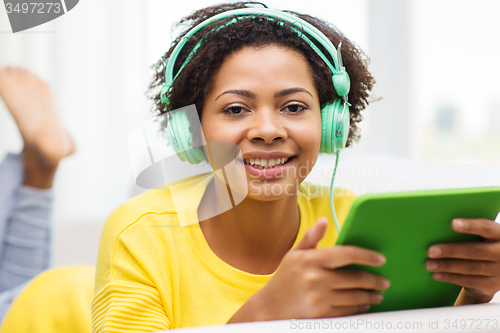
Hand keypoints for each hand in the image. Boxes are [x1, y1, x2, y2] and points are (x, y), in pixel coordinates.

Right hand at [251, 217, 389, 319]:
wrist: (270, 307)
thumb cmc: (283, 279)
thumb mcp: (294, 255)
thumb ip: (311, 237)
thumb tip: (324, 220)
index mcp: (310, 259)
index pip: (347, 254)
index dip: (367, 256)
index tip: (380, 259)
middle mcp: (316, 278)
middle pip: (356, 278)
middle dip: (374, 280)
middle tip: (384, 281)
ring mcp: (319, 298)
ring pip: (355, 296)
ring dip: (370, 295)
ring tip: (377, 293)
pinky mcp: (322, 315)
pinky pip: (348, 311)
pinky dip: (359, 308)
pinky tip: (364, 304)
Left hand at [425, 218, 499, 304]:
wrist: (499, 269)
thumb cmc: (485, 245)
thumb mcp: (486, 236)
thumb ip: (472, 231)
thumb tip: (441, 225)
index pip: (486, 228)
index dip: (470, 226)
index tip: (452, 223)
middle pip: (475, 251)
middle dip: (450, 251)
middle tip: (430, 251)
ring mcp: (499, 271)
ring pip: (470, 267)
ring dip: (447, 266)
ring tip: (430, 264)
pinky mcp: (491, 285)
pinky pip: (468, 281)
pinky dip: (450, 277)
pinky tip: (437, 274)